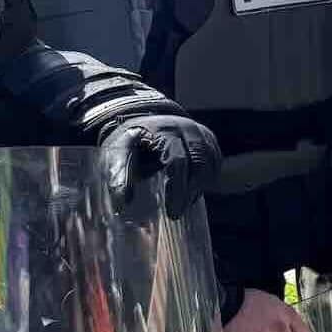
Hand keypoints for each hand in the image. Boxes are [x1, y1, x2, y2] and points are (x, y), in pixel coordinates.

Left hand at [101, 114, 221, 216]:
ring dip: (200, 186)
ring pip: (211, 163)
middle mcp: (187, 128)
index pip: (178, 161)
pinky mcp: (208, 137)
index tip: (172, 211)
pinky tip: (193, 190)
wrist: (142, 119)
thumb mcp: (116, 154)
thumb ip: (120, 177)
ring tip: (184, 202)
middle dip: (191, 191)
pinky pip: (215, 161)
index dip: (178, 188)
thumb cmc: (128, 141)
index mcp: (164, 131)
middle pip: (200, 163)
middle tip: (177, 212)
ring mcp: (201, 131)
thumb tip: (122, 205)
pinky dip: (207, 177)